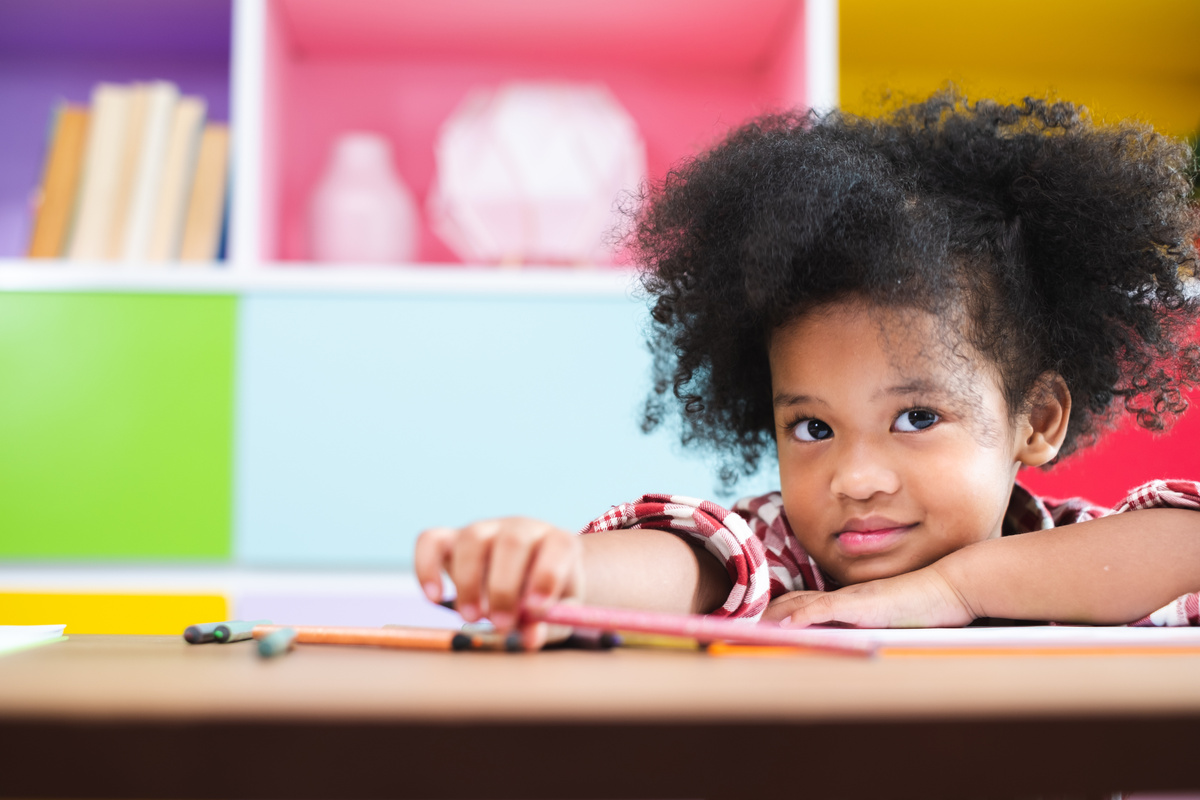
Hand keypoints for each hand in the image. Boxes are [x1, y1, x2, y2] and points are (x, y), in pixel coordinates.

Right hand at [414, 517, 582, 648]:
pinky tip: (434, 597)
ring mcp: (485, 529)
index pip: (558, 545)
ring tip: (472, 618)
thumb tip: (529, 638)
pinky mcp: (452, 539)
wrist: (525, 577)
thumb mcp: (556, 614)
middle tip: (501, 624)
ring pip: (471, 539)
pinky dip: (427, 567)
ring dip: (469, 581)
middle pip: (511, 542)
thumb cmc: (545, 598)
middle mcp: (521, 529)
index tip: (536, 609)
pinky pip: (431, 540)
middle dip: (504, 588)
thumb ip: (547, 625)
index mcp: (557, 543)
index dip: (548, 575)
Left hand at [761, 565, 976, 628]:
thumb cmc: (925, 607)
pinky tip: (786, 625)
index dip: (779, 611)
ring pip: (804, 604)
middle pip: (796, 602)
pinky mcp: (864, 605)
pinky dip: (804, 616)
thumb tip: (851, 641)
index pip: (804, 603)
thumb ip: (870, 626)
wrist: (949, 589)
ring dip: (776, 616)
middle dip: (767, 614)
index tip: (757, 621)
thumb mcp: (890, 619)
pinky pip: (828, 609)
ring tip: (750, 626)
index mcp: (848, 601)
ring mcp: (852, 599)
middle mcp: (844, 597)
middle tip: (738, 625)